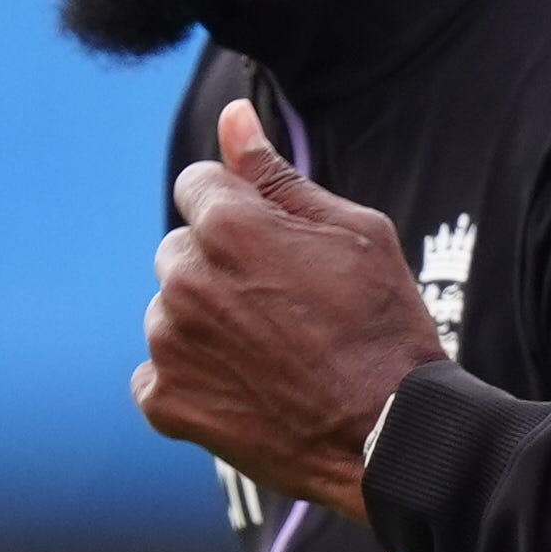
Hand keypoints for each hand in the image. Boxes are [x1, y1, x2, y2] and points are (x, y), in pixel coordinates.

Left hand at [134, 102, 447, 520]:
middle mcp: (185, 278)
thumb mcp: (352, 232)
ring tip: (272, 356)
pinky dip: (194, 381)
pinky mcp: (165, 401)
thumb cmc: (383, 326)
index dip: (242, 213)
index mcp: (229, 225)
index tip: (276, 251)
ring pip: (170, 311)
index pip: (198, 186)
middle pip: (182, 250)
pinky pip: (158, 375)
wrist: (392, 434)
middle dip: (220, 268)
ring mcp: (170, 342)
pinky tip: (246, 391)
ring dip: (206, 324)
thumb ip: (277, 174)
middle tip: (285, 310)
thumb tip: (233, 117)